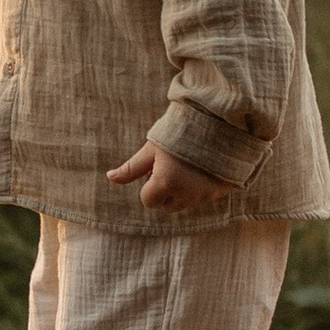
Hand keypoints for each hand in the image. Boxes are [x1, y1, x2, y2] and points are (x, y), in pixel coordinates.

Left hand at [106, 140, 233, 214]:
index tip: (155, 167)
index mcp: (165, 184)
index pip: (148, 201)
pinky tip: (202, 167)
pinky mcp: (220, 192)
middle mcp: (185, 195)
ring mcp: (205, 195)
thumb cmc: (178, 133)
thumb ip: (131, 168)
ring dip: (182, 190)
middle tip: (170, 166)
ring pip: (186, 203)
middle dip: (165, 191)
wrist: (217, 123)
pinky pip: (204, 198)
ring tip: (186, 164)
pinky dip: (200, 188)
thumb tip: (110, 178)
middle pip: (167, 205)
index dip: (148, 184)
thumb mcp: (151, 148)